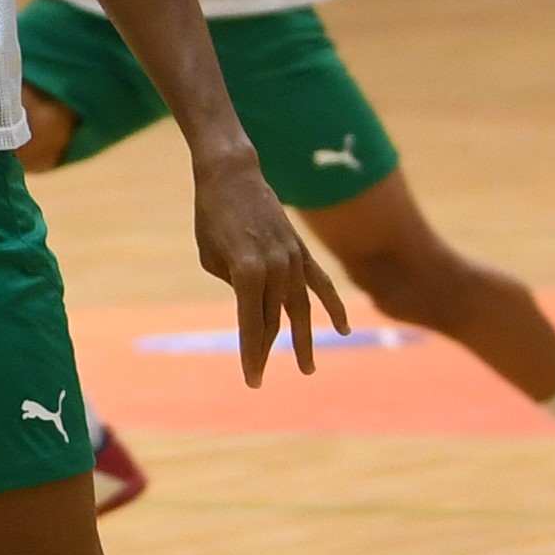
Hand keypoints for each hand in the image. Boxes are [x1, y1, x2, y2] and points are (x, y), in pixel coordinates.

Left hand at [191, 151, 348, 386]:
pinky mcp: (300, 250)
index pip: (251, 325)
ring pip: (300, 308)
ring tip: (306, 368)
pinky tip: (343, 330)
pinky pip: (321, 284)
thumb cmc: (211, 217)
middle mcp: (275, 267)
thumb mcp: (211, 257)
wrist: (232, 175)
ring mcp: (291, 258)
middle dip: (265, 352)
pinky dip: (333, 307)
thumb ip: (236, 285)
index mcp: (247, 272)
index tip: (252, 380)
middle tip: (258, 378)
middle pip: (273, 320)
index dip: (251, 355)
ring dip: (303, 339)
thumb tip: (257, 306)